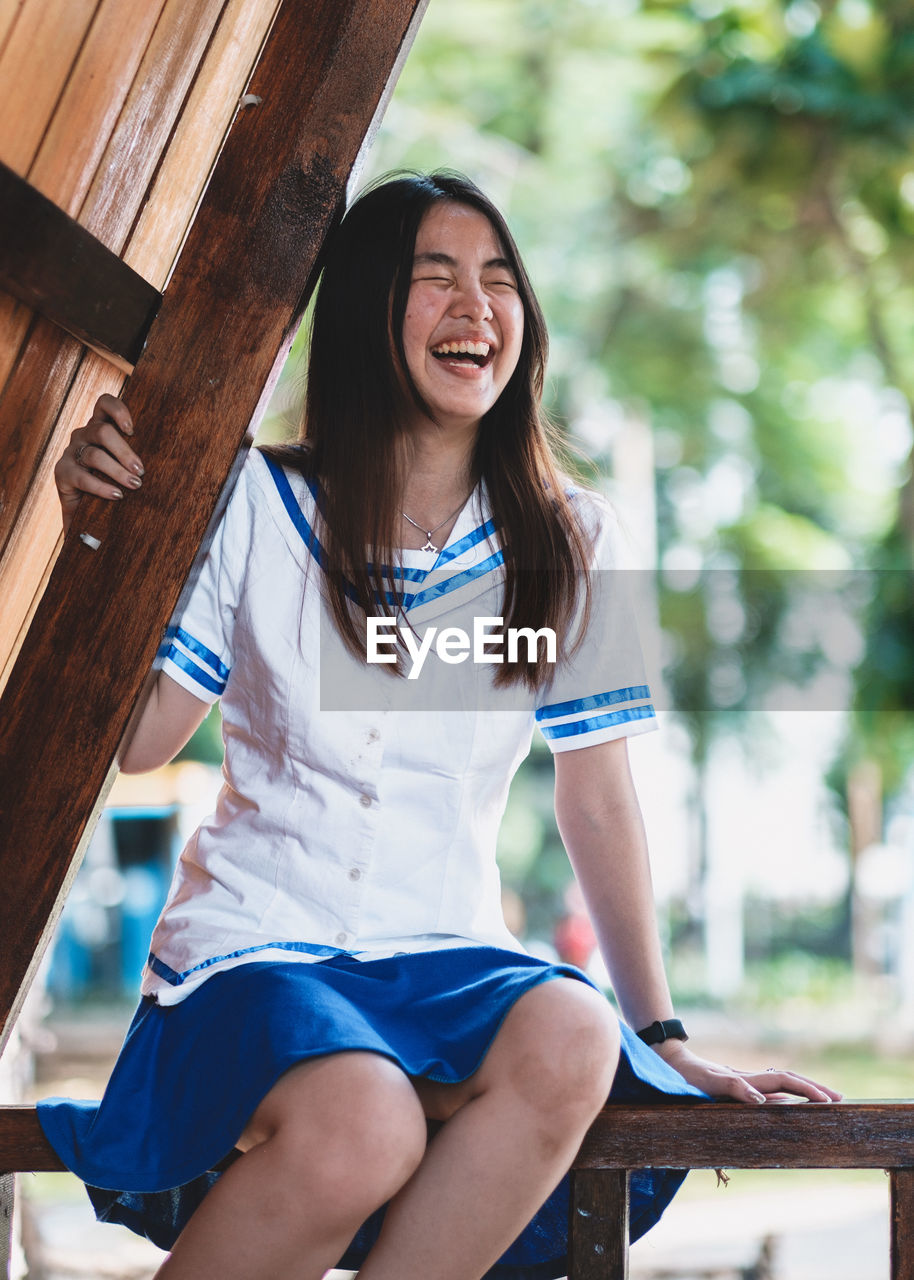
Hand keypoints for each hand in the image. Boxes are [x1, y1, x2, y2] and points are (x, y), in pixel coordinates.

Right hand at [55, 394, 143, 531]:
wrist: (86, 511)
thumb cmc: (115, 482)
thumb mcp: (127, 465)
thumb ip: (140, 455)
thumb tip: (178, 456)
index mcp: (99, 427)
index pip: (104, 403)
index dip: (118, 410)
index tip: (132, 430)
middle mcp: (83, 435)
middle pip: (102, 431)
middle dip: (125, 451)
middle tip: (141, 470)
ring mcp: (71, 453)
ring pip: (95, 455)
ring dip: (117, 471)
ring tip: (135, 485)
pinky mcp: (62, 472)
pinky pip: (82, 477)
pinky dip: (101, 487)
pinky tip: (117, 495)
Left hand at [653, 1040, 842, 1104]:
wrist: (671, 1062)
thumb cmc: (688, 1075)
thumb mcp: (710, 1083)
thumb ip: (735, 1089)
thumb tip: (762, 1100)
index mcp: (748, 1079)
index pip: (786, 1082)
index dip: (808, 1090)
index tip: (829, 1101)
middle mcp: (750, 1079)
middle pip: (789, 1080)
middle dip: (815, 1088)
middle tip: (840, 1099)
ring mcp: (745, 1081)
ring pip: (781, 1084)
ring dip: (803, 1090)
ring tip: (825, 1100)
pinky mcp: (737, 1086)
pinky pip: (767, 1090)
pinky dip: (785, 1095)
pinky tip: (791, 1103)